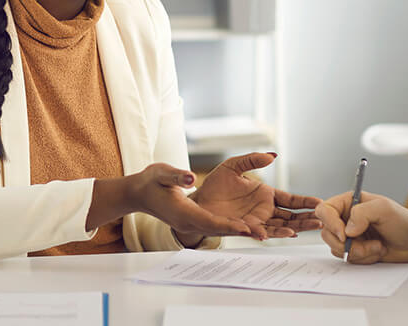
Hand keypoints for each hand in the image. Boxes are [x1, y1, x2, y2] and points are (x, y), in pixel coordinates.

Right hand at [120, 163, 252, 237]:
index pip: (208, 222)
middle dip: (242, 232)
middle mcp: (190, 222)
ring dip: (242, 232)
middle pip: (220, 230)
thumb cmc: (150, 182)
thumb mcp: (162, 173)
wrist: (140, 193)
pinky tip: (252, 225)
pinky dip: (235, 226)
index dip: (228, 226)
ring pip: (222, 230)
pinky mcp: (197, 220)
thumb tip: (190, 178)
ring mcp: (193, 223)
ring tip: (267, 234)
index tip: (245, 228)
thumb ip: (176, 175)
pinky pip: (219, 226)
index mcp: (183, 213)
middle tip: (264, 235)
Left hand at [191, 152, 322, 239]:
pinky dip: (270, 233)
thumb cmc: (215, 185)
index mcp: (266, 195)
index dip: (304, 201)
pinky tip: (281, 234)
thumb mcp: (233, 166)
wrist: (197, 201)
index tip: (319, 202)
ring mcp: (255, 220)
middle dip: (306, 219)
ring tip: (307, 228)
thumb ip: (252, 160)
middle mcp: (264, 210)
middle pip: (290, 216)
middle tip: (321, 220)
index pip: (290, 199)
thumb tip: (272, 155)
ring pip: (279, 227)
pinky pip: (260, 231)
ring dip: (293, 228)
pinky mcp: (244, 228)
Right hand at [316, 191, 407, 263]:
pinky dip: (363, 258)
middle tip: (366, 245)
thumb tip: (347, 229)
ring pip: (336, 247)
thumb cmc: (403, 221)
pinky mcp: (355, 250)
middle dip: (347, 244)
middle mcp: (346, 218)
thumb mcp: (384, 209)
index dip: (331, 224)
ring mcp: (350, 235)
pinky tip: (377, 251)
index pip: (325, 210)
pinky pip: (348, 258)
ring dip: (358, 252)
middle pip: (327, 232)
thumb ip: (362, 213)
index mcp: (349, 202)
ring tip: (378, 246)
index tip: (345, 235)